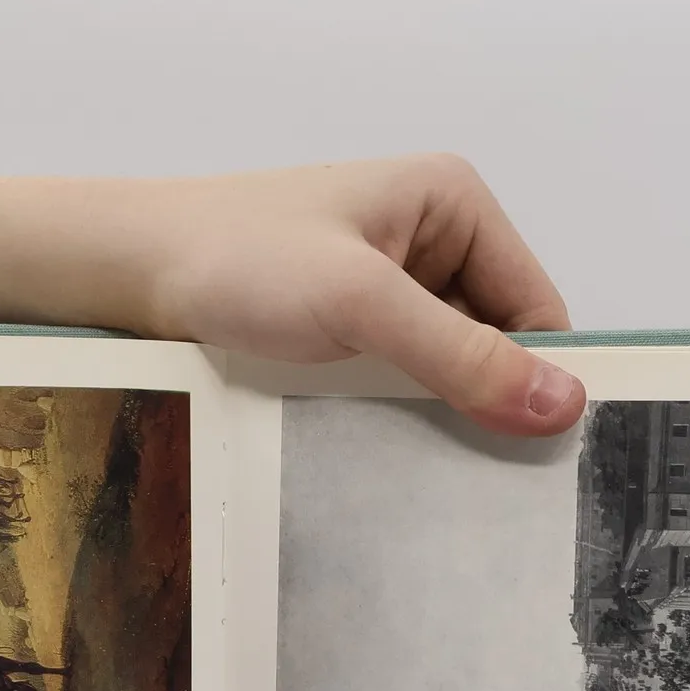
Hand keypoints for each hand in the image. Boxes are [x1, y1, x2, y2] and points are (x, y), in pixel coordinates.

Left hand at [0, 156, 583, 436]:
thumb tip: (563, 404)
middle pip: (495, 344)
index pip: (536, 307)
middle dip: (488, 406)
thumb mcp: (361, 306)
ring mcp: (384, 289)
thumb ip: (461, 356)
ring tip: (430, 479)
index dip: (543, 381)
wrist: (126, 274)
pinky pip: (396, 385)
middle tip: (488, 488)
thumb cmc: (234, 261)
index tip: (543, 458)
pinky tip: (384, 460)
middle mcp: (428, 240)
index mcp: (453, 203)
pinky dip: (395, 421)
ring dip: (437, 420)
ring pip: (444, 373)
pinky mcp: (343, 331)